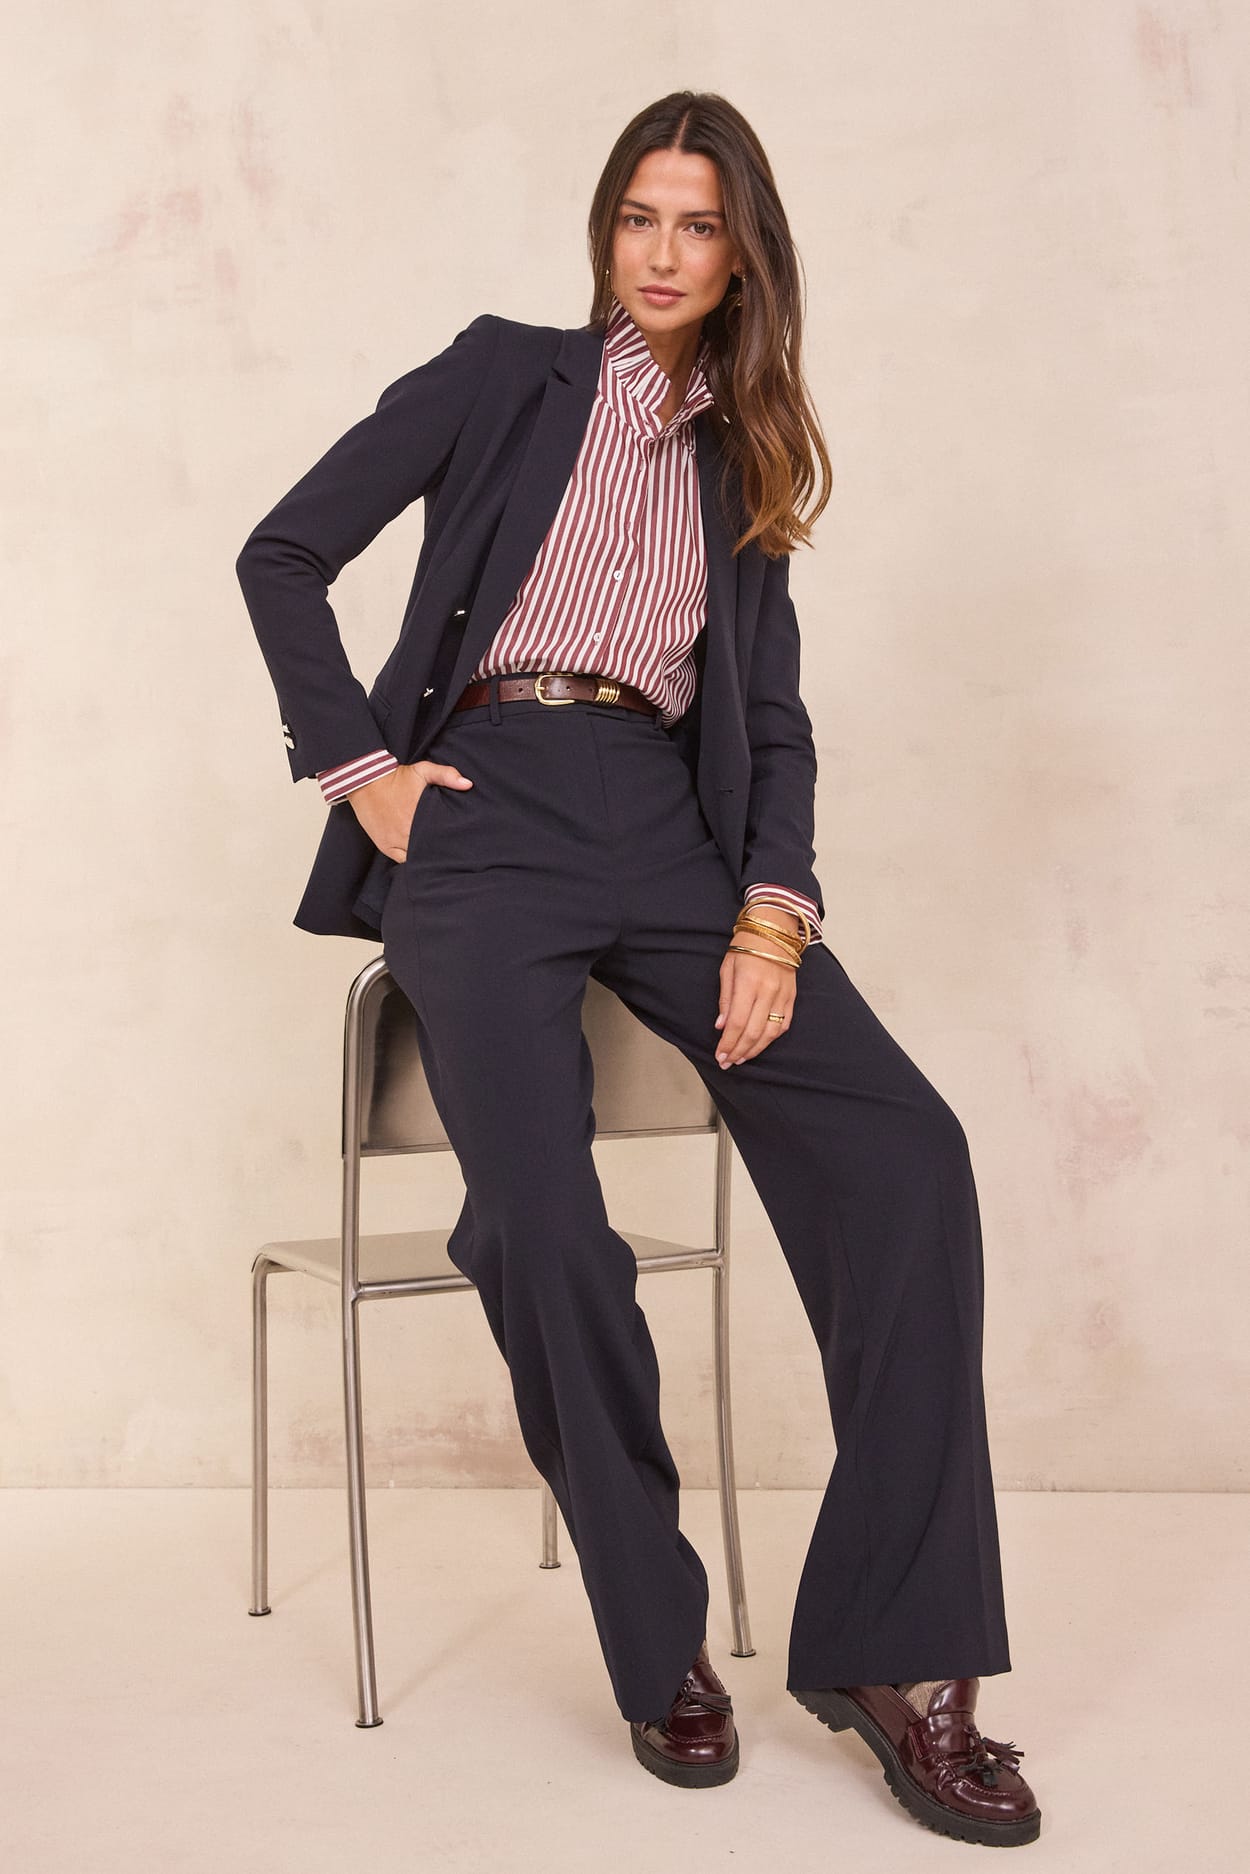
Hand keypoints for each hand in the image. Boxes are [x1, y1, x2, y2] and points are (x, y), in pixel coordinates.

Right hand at [347, 760, 473, 860]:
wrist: (367, 781)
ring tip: (435, 855)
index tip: (457, 840)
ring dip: (425, 857)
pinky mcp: (385, 846)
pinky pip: (402, 860)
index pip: (441, 837)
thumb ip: (446, 775)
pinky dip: (410, 860)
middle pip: (430, 850)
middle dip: (439, 851)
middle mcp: (408, 832)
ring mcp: (396, 841)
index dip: (450, 841)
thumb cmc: (397, 777)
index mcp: (420, 816)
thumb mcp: (423, 770)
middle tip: (450, 851)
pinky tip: (418, 856)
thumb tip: (468, 784)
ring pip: (416, 858)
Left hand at [715, 908, 800, 1066]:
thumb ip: (725, 999)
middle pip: (753, 1032)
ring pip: (770, 1032)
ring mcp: (782, 995)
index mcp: (748, 983)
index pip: (737, 1022)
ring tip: (741, 1058)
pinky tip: (759, 1045)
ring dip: (755, 1049)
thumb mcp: (727, 969)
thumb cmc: (746, 947)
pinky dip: (771, 1038)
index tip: (719, 1055)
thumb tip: (721, 1026)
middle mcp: (768, 991)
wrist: (773, 931)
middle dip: (738, 1051)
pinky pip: (784, 1024)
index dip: (728, 1043)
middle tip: (727, 1063)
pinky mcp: (792, 997)